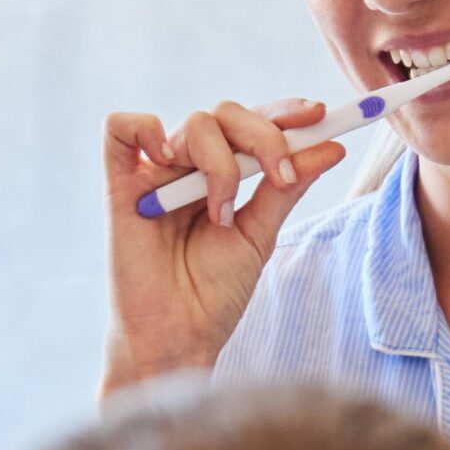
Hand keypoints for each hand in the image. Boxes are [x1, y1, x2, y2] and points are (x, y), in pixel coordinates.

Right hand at [101, 96, 350, 394]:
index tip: (319, 115)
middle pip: (227, 114)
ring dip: (221, 164)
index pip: (253, 123)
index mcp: (224, 174)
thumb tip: (330, 146)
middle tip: (281, 176)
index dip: (283, 112)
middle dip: (264, 137)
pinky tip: (167, 157)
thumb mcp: (261, 234)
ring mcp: (155, 174)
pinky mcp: (120, 187)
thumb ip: (287, 187)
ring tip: (221, 215)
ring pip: (193, 124)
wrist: (180, 337)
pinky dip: (144, 127)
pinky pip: (120, 129)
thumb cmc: (215, 293)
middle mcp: (189, 167)